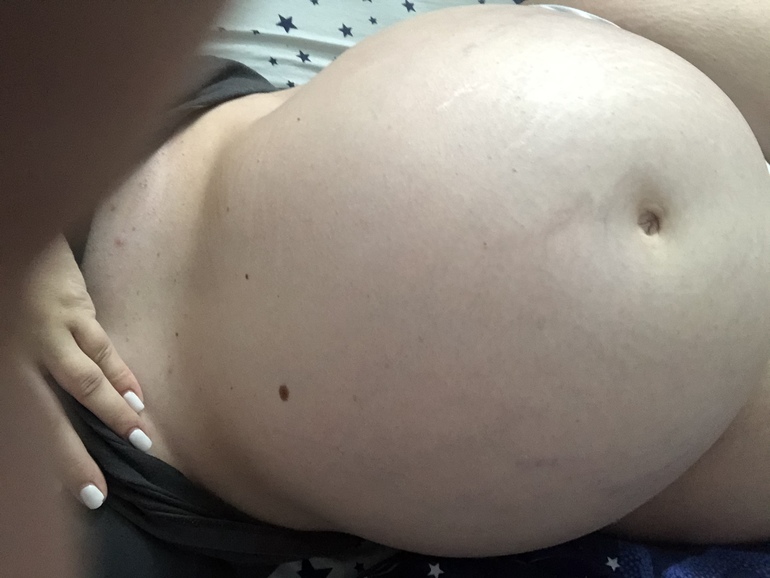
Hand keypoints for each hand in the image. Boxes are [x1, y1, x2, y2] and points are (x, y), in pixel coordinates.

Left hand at [17, 234, 148, 508]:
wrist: (14, 234)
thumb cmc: (6, 296)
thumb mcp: (6, 345)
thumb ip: (25, 377)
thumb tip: (52, 416)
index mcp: (9, 367)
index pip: (35, 424)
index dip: (63, 462)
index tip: (90, 494)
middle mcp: (26, 351)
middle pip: (61, 408)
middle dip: (86, 448)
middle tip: (114, 481)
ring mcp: (53, 328)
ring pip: (88, 376)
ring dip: (116, 408)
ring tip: (140, 435)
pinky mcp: (75, 307)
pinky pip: (101, 345)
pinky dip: (121, 372)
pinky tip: (137, 395)